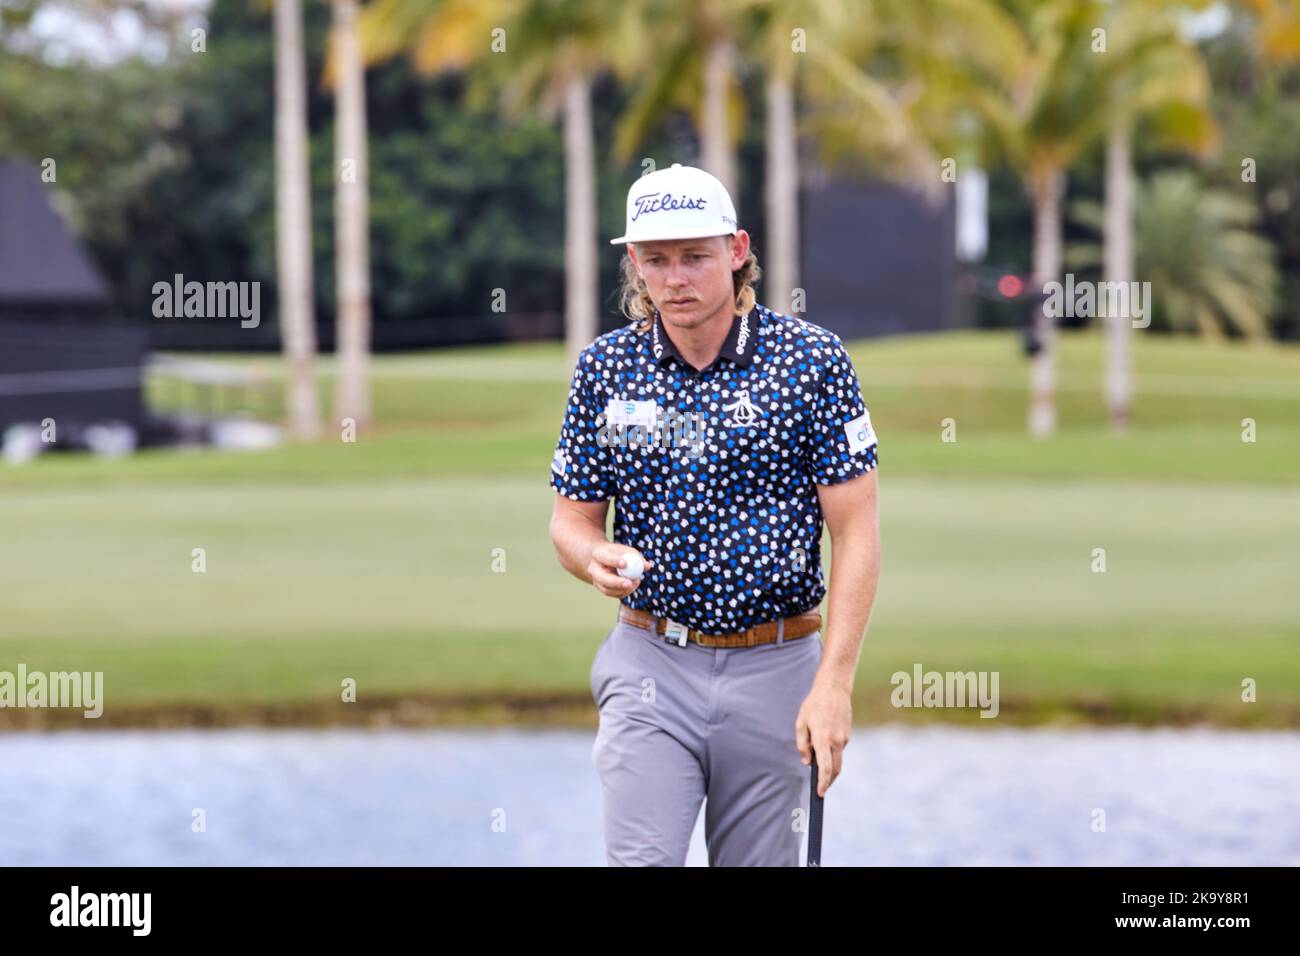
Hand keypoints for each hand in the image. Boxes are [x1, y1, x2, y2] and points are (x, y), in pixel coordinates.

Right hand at [588, 543, 652, 597]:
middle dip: (617, 582)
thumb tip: (647, 566)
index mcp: (598, 554)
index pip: (605, 558)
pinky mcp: (602, 589)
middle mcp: (594, 569)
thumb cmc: (617, 553)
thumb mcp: (625, 551)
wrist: (602, 560)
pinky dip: (624, 592)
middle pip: (603, 578)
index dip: (614, 561)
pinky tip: (632, 586)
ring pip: (608, 590)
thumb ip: (636, 557)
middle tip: (629, 583)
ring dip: (624, 589)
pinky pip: (613, 594)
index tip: (625, 564)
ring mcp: (597, 581)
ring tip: (636, 582)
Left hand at [794, 678, 852, 797]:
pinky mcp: (848, 735)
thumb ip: (802, 744)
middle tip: (821, 789)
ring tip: (818, 766)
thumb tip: (806, 762)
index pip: (825, 768)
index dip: (823, 783)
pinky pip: (839, 749)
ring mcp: (844, 738)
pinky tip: (824, 745)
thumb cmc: (814, 705)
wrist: (834, 689)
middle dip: (829, 781)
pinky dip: (832, 753)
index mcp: (822, 739)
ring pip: (838, 759)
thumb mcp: (801, 723)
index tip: (820, 793)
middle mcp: (836, 741)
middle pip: (835, 769)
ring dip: (830, 766)